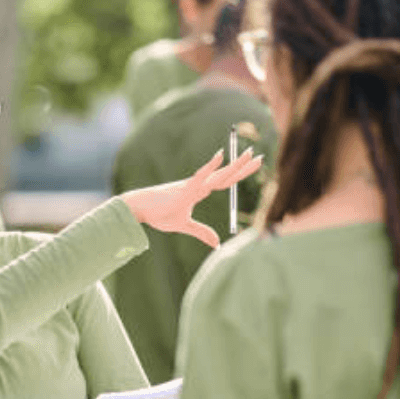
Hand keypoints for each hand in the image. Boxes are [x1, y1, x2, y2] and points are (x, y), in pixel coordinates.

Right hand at [121, 148, 262, 247]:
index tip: (252, 165)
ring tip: (250, 154)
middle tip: (260, 157)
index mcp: (199, 191)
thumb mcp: (184, 225)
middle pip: (225, 175)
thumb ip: (201, 232)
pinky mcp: (183, 189)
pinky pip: (200, 176)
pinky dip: (210, 167)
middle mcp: (198, 185)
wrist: (139, 209)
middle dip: (243, 166)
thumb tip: (217, 244)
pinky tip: (220, 157)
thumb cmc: (158, 214)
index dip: (238, 173)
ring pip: (218, 175)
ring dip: (234, 165)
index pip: (224, 181)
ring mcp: (192, 185)